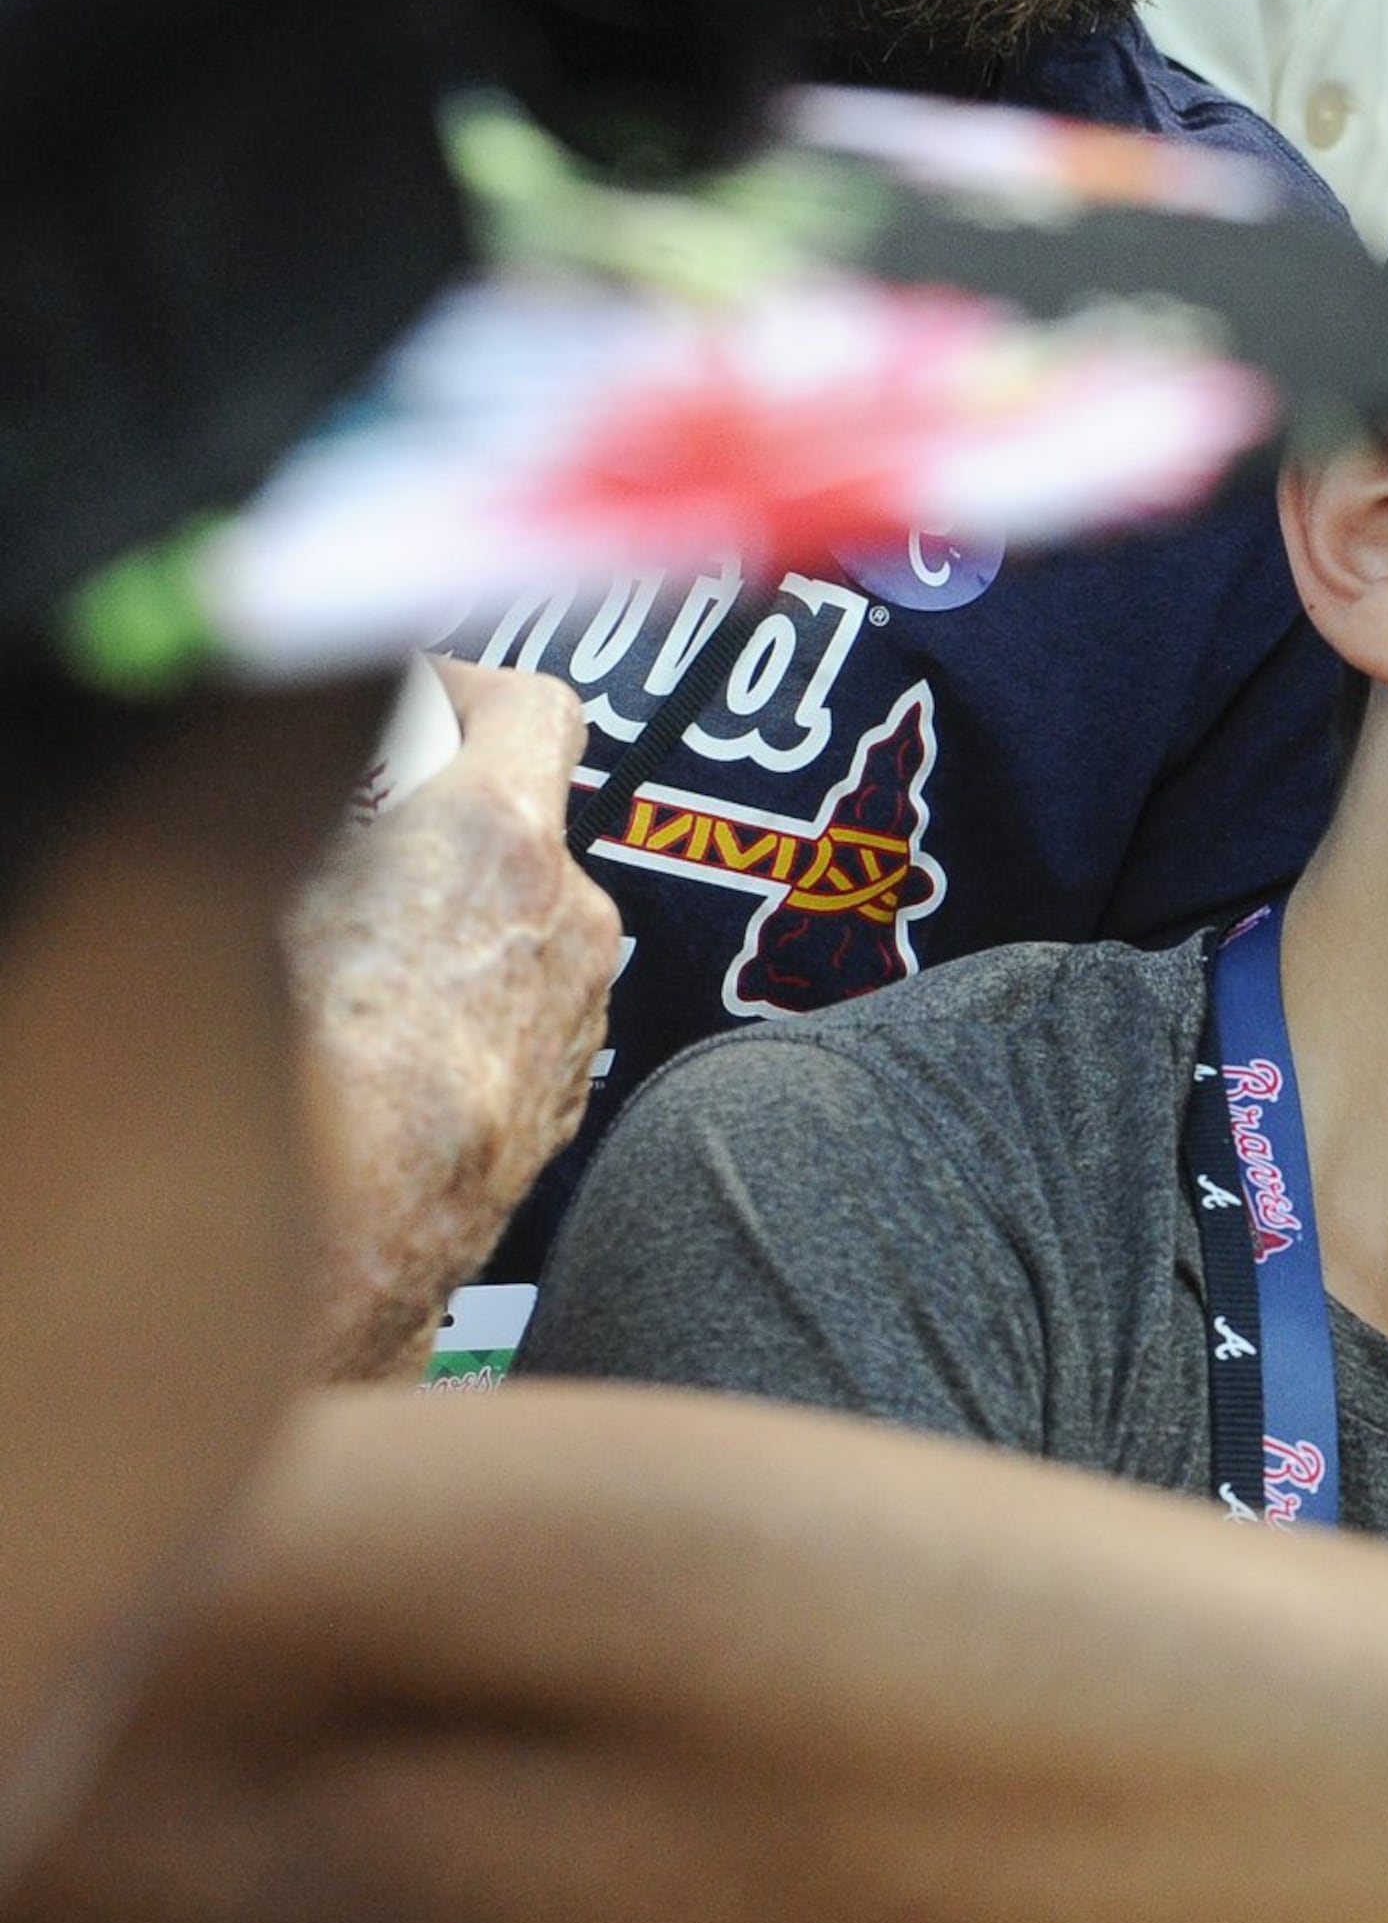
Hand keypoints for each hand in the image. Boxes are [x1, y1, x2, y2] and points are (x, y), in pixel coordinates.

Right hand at [284, 661, 616, 1382]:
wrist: (348, 1237)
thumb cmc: (302, 1063)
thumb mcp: (273, 879)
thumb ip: (307, 799)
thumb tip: (291, 767)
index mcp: (500, 838)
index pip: (535, 706)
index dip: (473, 686)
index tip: (417, 695)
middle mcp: (570, 918)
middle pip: (526, 820)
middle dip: (447, 815)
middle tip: (354, 831)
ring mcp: (580, 1011)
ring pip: (522, 923)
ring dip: (456, 916)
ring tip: (351, 949)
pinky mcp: (568, 1091)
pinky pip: (522, 1008)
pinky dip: (469, 999)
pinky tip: (385, 1035)